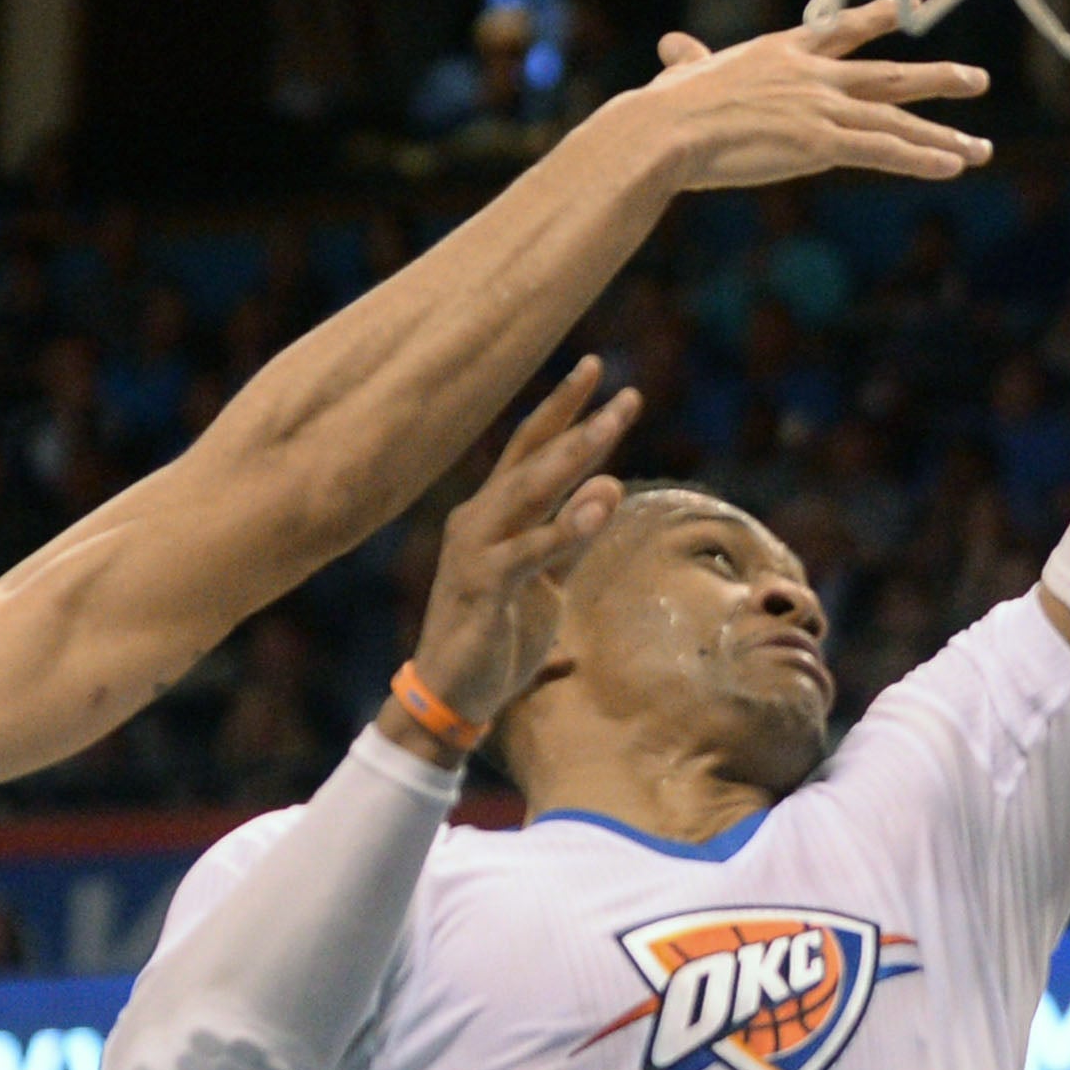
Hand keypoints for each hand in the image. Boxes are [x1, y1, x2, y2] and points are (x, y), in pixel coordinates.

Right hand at [398, 359, 645, 749]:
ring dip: (572, 457)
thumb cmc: (498, 640)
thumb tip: (609, 489)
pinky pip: (528, 549)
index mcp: (494, 517)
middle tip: (618, 386)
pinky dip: (565, 527)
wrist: (451, 697)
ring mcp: (477, 549)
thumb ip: (573, 538)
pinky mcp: (482, 585)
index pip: (533, 451)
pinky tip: (600, 503)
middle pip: (532, 456)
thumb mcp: (547, 583)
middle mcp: (480, 520)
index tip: (599, 372)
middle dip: (576, 419)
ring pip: (528, 490)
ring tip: (611, 426)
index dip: (565, 411)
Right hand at [587, 3, 989, 194]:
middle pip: (890, 74)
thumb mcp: (683, 74)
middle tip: (979, 80)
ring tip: (982, 147)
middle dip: (939, 79)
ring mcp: (821, 107)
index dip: (877, 17)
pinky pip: (883, 150)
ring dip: (944, 135)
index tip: (909, 7)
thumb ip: (688, 59)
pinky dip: (921, 158)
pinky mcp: (821, 143)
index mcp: (782, 51)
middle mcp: (813, 75)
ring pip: (897, 119)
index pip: (840, 29)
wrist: (670, 128)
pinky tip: (954, 165)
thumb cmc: (667, 106)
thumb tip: (669, 46)